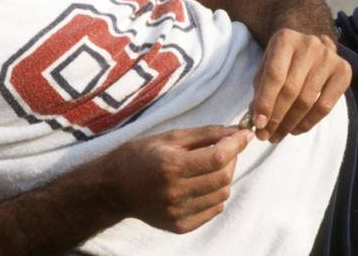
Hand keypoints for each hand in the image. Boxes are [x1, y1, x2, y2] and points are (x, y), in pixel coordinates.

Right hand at [101, 125, 252, 233]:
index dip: (236, 144)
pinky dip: (215, 195)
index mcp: (171, 165)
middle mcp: (175, 192)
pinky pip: (213, 210)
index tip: (244, 134)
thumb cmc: (138, 156)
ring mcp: (177, 212)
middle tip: (226, 148)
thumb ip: (204, 134)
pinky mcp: (179, 225)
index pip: (217, 157)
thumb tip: (235, 131)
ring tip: (212, 166)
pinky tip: (204, 184)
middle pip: (223, 177)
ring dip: (224, 177)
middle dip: (232, 159)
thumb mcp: (168, 137)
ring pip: (222, 194)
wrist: (112, 189)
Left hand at [250, 28, 351, 143]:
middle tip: (265, 135)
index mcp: (285, 39)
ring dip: (290, 124)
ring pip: (307, 100)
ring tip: (278, 135)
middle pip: (291, 90)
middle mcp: (309, 44)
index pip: (274, 75)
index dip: (265, 102)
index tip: (258, 124)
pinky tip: (296, 130)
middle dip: (276, 118)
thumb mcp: (267, 67)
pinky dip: (308, 122)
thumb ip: (260, 90)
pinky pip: (325, 106)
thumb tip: (257, 121)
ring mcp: (329, 57)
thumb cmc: (283, 59)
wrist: (309, 45)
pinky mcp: (344, 71)